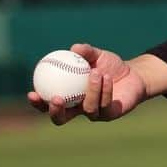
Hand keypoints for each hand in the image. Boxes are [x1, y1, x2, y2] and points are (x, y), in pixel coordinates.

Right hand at [27, 44, 147, 124]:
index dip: (38, 103)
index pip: (49, 103)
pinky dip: (104, 90)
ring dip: (90, 90)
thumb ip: (86, 52)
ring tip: (95, 73)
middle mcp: (79, 109)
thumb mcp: (97, 56)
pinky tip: (107, 78)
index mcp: (70, 97)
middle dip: (55, 112)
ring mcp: (95, 114)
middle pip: (61, 119)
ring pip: (87, 108)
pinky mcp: (110, 115)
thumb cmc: (109, 66)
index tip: (32, 93)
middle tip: (56, 98)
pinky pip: (104, 104)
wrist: (134, 74)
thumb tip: (73, 48)